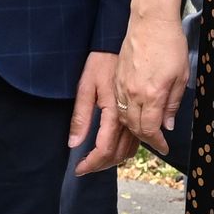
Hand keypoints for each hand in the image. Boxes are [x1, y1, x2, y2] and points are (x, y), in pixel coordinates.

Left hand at [67, 50, 138, 174]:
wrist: (119, 44)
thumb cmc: (101, 62)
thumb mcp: (85, 86)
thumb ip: (81, 116)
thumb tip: (74, 143)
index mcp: (113, 113)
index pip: (105, 150)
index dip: (92, 164)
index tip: (79, 169)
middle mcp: (127, 117)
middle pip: (119, 154)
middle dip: (101, 165)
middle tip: (86, 167)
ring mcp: (135, 114)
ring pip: (130, 149)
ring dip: (113, 160)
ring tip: (97, 160)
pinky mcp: (139, 110)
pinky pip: (135, 139)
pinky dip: (125, 149)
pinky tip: (114, 147)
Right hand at [114, 12, 187, 153]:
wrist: (151, 20)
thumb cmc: (170, 44)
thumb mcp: (181, 75)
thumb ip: (173, 103)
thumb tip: (167, 125)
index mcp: (152, 94)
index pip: (150, 130)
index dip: (157, 142)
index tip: (164, 147)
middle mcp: (133, 93)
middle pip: (135, 127)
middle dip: (146, 138)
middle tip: (156, 140)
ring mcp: (122, 85)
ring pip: (123, 118)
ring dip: (133, 128)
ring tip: (145, 129)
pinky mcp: (116, 77)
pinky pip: (117, 104)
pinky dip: (124, 114)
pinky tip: (133, 113)